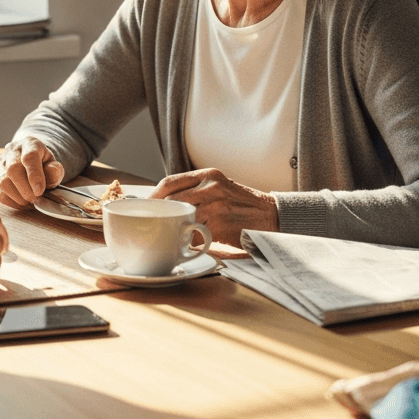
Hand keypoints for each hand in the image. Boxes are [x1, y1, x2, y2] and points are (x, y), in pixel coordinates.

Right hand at [0, 137, 64, 208]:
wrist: (28, 158)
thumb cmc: (42, 163)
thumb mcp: (53, 164)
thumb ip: (55, 170)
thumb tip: (53, 172)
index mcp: (30, 144)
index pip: (29, 157)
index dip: (34, 175)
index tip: (39, 191)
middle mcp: (12, 150)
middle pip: (12, 169)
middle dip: (25, 189)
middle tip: (36, 199)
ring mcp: (0, 162)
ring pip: (3, 182)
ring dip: (18, 197)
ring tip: (30, 201)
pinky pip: (0, 193)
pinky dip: (12, 202)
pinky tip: (22, 202)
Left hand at [151, 167, 278, 246]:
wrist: (272, 216)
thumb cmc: (242, 204)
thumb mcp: (220, 186)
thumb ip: (196, 189)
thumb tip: (164, 201)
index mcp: (208, 174)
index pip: (170, 182)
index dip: (154, 195)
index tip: (146, 205)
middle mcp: (210, 186)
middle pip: (171, 200)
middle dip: (159, 214)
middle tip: (151, 223)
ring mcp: (215, 206)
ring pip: (180, 217)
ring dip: (171, 229)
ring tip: (167, 234)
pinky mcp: (220, 226)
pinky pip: (194, 234)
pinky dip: (186, 241)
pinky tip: (185, 244)